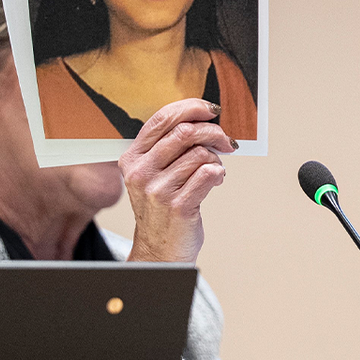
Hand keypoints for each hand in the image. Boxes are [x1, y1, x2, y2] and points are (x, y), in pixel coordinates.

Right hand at [119, 99, 237, 262]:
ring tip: (215, 170)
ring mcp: (157, 190)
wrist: (159, 251)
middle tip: (226, 141)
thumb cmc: (161, 209)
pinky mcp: (177, 205)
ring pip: (200, 154)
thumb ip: (169, 147)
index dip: (191, 108)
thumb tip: (203, 120)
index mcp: (133, 157)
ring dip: (216, 159)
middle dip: (213, 132)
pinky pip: (208, 174)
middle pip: (185, 132)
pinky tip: (216, 180)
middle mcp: (141, 172)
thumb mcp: (153, 174)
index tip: (211, 110)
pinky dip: (218, 174)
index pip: (162, 119)